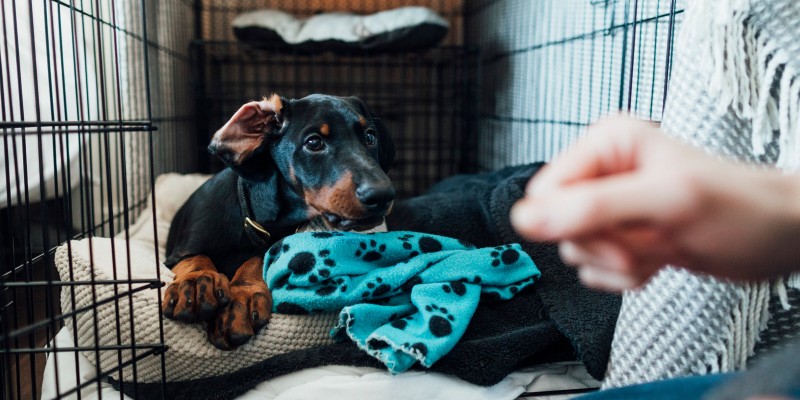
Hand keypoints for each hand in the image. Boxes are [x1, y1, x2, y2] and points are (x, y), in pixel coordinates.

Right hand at [510, 116, 799, 290]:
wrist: (778, 238)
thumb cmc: (740, 209)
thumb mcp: (667, 202)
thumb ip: (594, 207)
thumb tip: (528, 218)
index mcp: (605, 144)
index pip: (544, 191)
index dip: (571, 221)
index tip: (613, 231)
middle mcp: (604, 172)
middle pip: (558, 224)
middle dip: (603, 245)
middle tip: (643, 241)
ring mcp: (612, 206)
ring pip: (577, 249)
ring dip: (617, 263)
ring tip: (656, 246)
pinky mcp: (622, 235)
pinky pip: (595, 269)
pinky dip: (624, 276)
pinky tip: (656, 259)